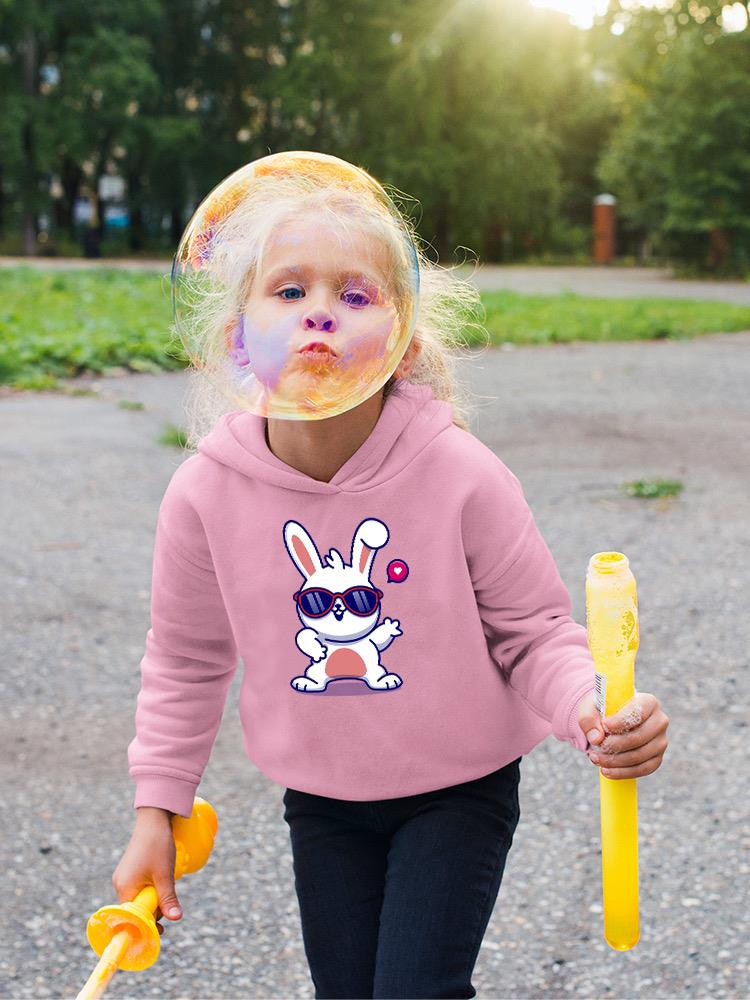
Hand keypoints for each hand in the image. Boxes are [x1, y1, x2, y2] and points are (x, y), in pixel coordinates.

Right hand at [112, 809, 182, 936]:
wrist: (154, 819)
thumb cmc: (158, 845)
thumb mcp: (165, 874)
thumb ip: (168, 898)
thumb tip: (176, 919)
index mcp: (124, 888)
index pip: (132, 917)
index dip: (146, 925)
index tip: (161, 930)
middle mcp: (120, 884)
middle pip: (136, 909)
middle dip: (153, 910)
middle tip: (169, 905)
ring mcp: (124, 877)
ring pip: (140, 898)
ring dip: (154, 898)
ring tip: (166, 884)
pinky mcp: (130, 871)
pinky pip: (140, 888)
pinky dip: (151, 889)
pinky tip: (161, 879)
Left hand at [577, 690, 668, 778]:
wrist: (612, 720)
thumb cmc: (603, 711)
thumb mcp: (591, 708)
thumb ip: (589, 719)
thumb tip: (596, 738)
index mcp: (648, 702)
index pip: (638, 712)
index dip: (621, 721)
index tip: (605, 726)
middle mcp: (659, 721)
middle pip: (638, 738)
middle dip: (614, 745)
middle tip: (595, 748)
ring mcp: (660, 741)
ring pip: (639, 756)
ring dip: (615, 761)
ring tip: (595, 759)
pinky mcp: (656, 758)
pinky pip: (643, 769)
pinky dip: (623, 772)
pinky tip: (606, 771)